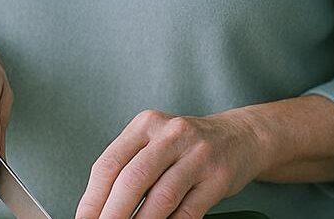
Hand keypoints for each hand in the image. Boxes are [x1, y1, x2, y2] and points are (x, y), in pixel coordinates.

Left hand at [75, 109, 264, 218]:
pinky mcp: (218, 177)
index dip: (92, 197)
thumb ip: (129, 167)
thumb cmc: (188, 146)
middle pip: (132, 179)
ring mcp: (197, 154)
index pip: (110, 163)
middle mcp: (171, 134)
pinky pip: (188, 211)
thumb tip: (99, 207)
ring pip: (161, 197)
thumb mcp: (156, 142)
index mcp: (146, 124)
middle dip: (112, 214)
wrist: (241, 137)